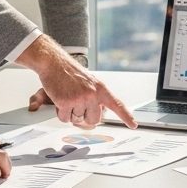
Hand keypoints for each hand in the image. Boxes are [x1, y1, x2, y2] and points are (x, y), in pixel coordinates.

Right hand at [18, 35, 136, 128]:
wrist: (53, 62)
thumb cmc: (68, 72)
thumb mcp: (87, 82)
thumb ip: (94, 97)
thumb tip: (95, 114)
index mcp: (100, 88)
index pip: (117, 104)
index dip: (126, 116)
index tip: (133, 125)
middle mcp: (93, 94)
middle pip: (94, 120)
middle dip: (84, 117)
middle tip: (76, 105)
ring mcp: (81, 98)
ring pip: (77, 120)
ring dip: (70, 113)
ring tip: (66, 98)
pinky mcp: (67, 102)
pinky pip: (65, 118)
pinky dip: (61, 113)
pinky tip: (60, 100)